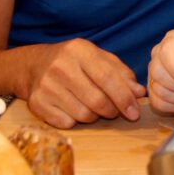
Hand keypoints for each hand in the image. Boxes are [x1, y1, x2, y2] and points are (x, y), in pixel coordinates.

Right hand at [21, 38, 145, 128]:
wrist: (34, 66)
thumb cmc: (74, 62)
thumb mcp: (98, 58)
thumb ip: (121, 73)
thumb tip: (139, 92)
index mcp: (80, 51)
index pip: (107, 78)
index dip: (124, 97)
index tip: (134, 112)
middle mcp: (61, 67)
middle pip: (97, 100)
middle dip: (112, 110)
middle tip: (115, 111)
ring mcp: (47, 86)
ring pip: (83, 114)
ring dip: (95, 116)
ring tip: (93, 106)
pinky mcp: (37, 103)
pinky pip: (67, 123)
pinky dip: (76, 121)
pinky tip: (74, 108)